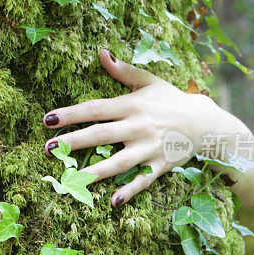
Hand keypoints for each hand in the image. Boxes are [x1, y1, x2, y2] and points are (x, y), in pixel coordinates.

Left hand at [43, 49, 221, 205]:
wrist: (206, 122)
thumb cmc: (170, 100)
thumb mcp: (149, 82)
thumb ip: (123, 71)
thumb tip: (101, 53)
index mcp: (132, 105)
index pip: (96, 109)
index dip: (71, 114)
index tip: (48, 119)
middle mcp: (139, 127)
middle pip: (101, 135)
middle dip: (74, 142)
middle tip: (48, 149)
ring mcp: (150, 148)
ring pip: (119, 162)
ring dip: (94, 172)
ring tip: (71, 180)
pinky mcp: (161, 166)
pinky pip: (143, 180)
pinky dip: (130, 190)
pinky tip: (113, 201)